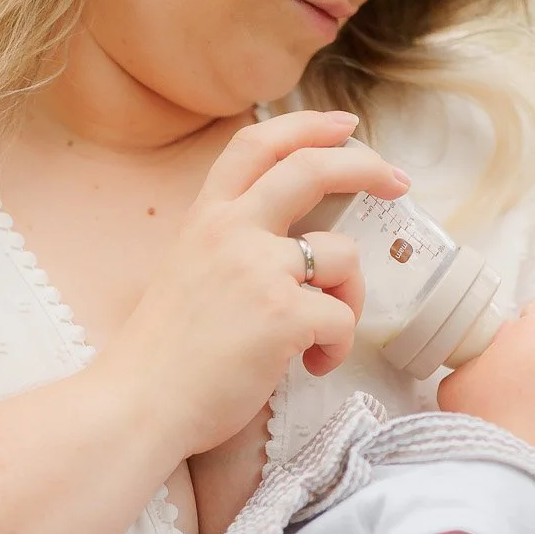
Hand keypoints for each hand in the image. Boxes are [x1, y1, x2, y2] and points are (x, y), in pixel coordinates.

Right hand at [104, 113, 408, 459]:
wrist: (137, 406)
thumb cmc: (161, 359)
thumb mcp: (187, 275)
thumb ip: (229, 250)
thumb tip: (288, 251)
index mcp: (205, 218)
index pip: (257, 145)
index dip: (306, 127)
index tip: (343, 128)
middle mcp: (231, 230)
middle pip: (312, 169)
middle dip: (366, 166)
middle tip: (397, 182)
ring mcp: (258, 269)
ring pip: (343, 255)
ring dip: (349, 296)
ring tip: (322, 336)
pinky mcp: (283, 315)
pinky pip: (342, 318)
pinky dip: (338, 347)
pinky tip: (310, 366)